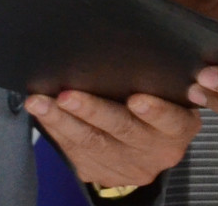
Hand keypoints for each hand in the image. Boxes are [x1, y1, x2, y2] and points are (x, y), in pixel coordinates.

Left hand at [26, 90, 200, 188]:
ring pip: (91, 142)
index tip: (136, 98)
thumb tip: (131, 45)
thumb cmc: (159, 104)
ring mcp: (125, 165)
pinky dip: (55, 128)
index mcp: (177, 129)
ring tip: (40, 102)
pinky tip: (41, 112)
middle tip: (68, 95)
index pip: (171, 121)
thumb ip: (161, 78)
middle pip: (122, 130)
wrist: (149, 147)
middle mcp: (154, 151)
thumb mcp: (172, 93)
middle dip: (92, 111)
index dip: (155, 111)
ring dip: (62, 120)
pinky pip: (74, 150)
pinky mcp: (99, 171)